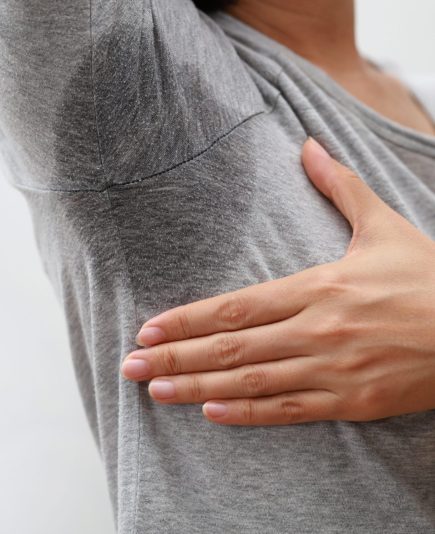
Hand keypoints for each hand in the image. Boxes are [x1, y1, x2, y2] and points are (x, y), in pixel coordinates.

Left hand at [121, 137, 434, 425]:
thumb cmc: (427, 278)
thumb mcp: (383, 224)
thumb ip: (340, 187)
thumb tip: (309, 145)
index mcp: (318, 287)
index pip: (235, 306)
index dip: (188, 319)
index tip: (150, 328)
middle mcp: (316, 331)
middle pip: (230, 347)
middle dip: (176, 358)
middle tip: (131, 366)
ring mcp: (332, 370)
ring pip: (251, 382)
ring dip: (197, 388)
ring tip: (156, 392)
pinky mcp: (351, 402)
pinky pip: (289, 411)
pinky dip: (247, 414)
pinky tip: (211, 413)